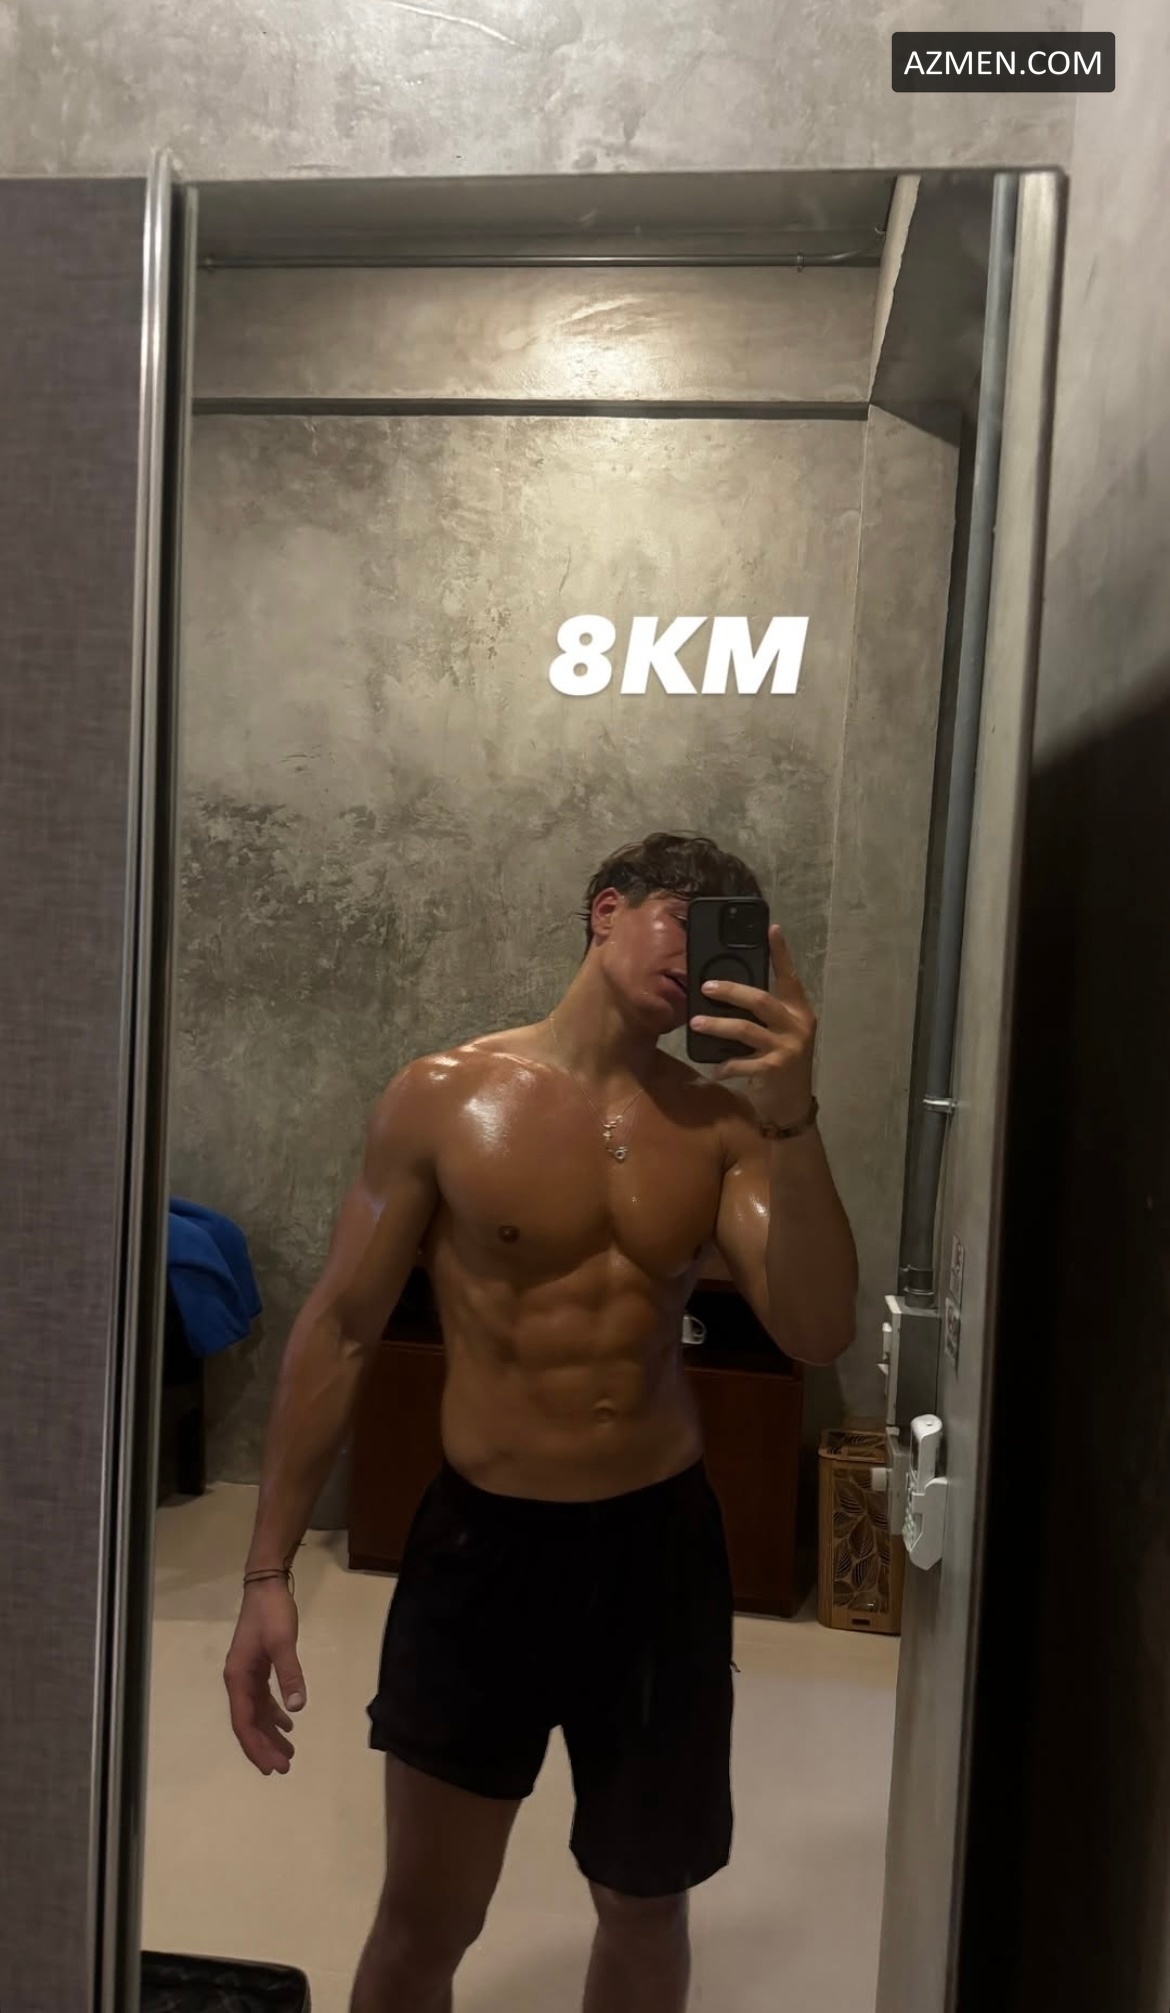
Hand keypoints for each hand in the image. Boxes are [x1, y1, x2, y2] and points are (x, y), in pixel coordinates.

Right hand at [224, 1581, 305, 1775]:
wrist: (267, 1585)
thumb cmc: (272, 1613)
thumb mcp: (282, 1643)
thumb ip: (289, 1675)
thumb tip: (297, 1709)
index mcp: (238, 1678)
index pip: (244, 1722)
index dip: (256, 1747)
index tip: (271, 1768)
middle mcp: (238, 1680)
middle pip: (249, 1722)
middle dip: (265, 1746)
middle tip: (284, 1768)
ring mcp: (247, 1674)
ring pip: (257, 1713)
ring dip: (271, 1733)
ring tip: (289, 1753)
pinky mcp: (258, 1667)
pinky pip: (263, 1699)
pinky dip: (274, 1713)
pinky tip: (289, 1723)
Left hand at [689, 923, 815, 1127]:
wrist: (793, 1103)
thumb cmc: (781, 1060)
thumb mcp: (780, 1033)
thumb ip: (763, 1015)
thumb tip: (726, 992)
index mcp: (798, 1010)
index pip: (789, 976)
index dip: (781, 952)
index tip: (771, 928)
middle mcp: (797, 1025)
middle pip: (761, 1000)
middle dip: (731, 991)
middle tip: (705, 987)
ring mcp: (787, 1048)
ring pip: (746, 1030)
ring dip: (718, 1026)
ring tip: (696, 1023)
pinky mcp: (775, 1070)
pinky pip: (743, 1063)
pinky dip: (725, 1066)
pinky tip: (714, 1069)